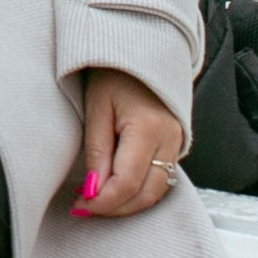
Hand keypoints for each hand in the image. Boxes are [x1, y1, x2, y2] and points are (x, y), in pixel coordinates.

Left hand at [69, 69, 186, 216]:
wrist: (139, 49)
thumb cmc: (113, 73)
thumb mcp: (96, 108)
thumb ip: (96, 152)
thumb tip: (93, 191)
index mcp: (148, 128)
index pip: (127, 183)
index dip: (103, 202)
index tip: (80, 205)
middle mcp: (169, 139)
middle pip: (146, 193)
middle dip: (115, 208)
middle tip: (86, 209)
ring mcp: (177, 142)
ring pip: (157, 191)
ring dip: (128, 204)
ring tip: (98, 203)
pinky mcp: (176, 144)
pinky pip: (162, 179)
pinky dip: (140, 192)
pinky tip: (118, 192)